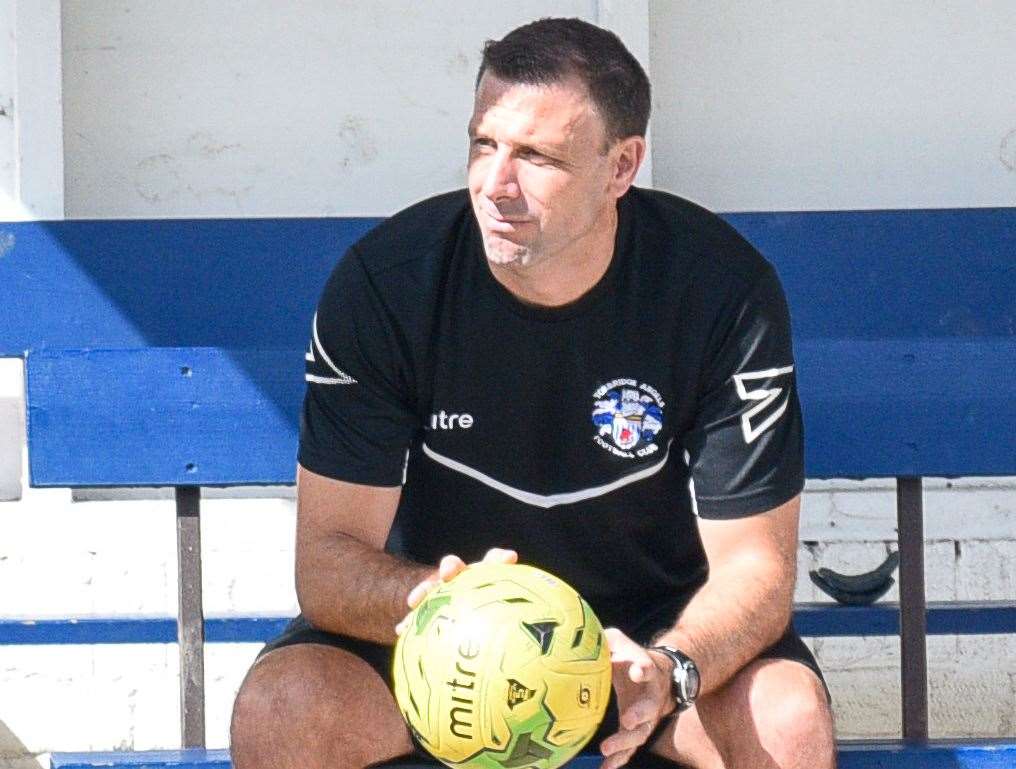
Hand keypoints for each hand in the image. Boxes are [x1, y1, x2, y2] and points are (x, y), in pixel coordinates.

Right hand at [394, 548, 517, 634]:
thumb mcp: (502, 630)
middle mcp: (465, 581)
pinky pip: (419, 610)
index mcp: (487, 583)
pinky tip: (401, 631)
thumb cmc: (488, 629)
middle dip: (453, 566)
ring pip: (434, 585)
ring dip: (426, 588)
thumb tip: (539, 670)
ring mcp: (445, 590)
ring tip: (415, 599)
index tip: (508, 557)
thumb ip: (516, 641)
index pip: (495, 564)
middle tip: (449, 570)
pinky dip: (411, 620)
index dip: (500, 559)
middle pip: (460, 569)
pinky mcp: (429, 603)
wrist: (453, 617)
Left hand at [600, 628, 676, 768]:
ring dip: (625, 742)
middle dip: (639, 713)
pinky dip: (619, 758)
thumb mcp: (621, 642)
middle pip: (648, 708)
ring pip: (640, 733)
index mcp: (646, 670)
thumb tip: (583, 638)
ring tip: (607, 749)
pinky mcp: (637, 731)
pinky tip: (605, 767)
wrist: (660, 677)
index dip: (642, 669)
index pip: (646, 667)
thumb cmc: (632, 657)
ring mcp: (646, 717)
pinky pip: (629, 748)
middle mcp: (650, 696)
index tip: (638, 671)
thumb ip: (608, 639)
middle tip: (627, 719)